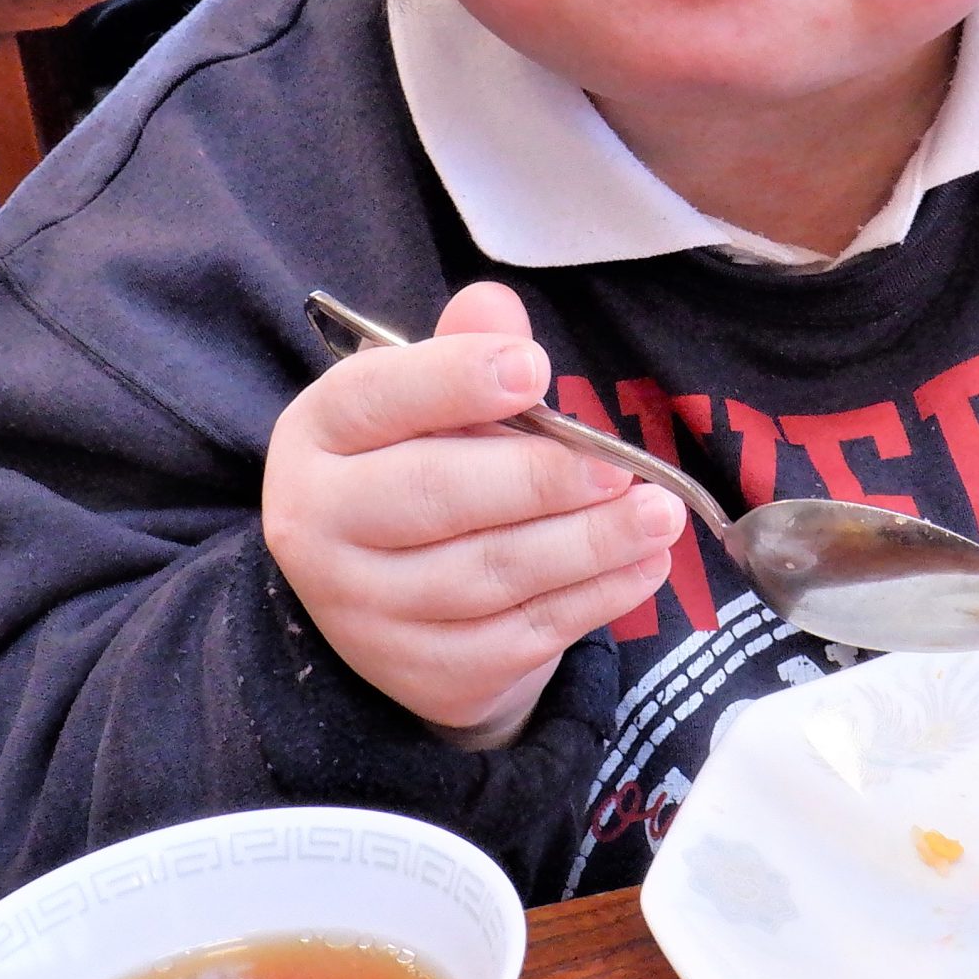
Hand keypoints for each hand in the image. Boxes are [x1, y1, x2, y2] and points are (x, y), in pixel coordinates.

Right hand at [263, 282, 684, 743]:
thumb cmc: (420, 475)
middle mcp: (320, 528)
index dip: (454, 382)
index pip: (375, 400)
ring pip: (490, 575)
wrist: (395, 613)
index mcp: (318, 438)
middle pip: (435, 498)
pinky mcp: (430, 673)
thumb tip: (498, 305)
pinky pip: (524, 634)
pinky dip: (596, 599)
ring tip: (660, 514)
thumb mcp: (427, 409)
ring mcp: (369, 614)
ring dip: (588, 544)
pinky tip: (645, 566)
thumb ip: (462, 356)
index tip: (535, 369)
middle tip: (619, 465)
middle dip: (538, 479)